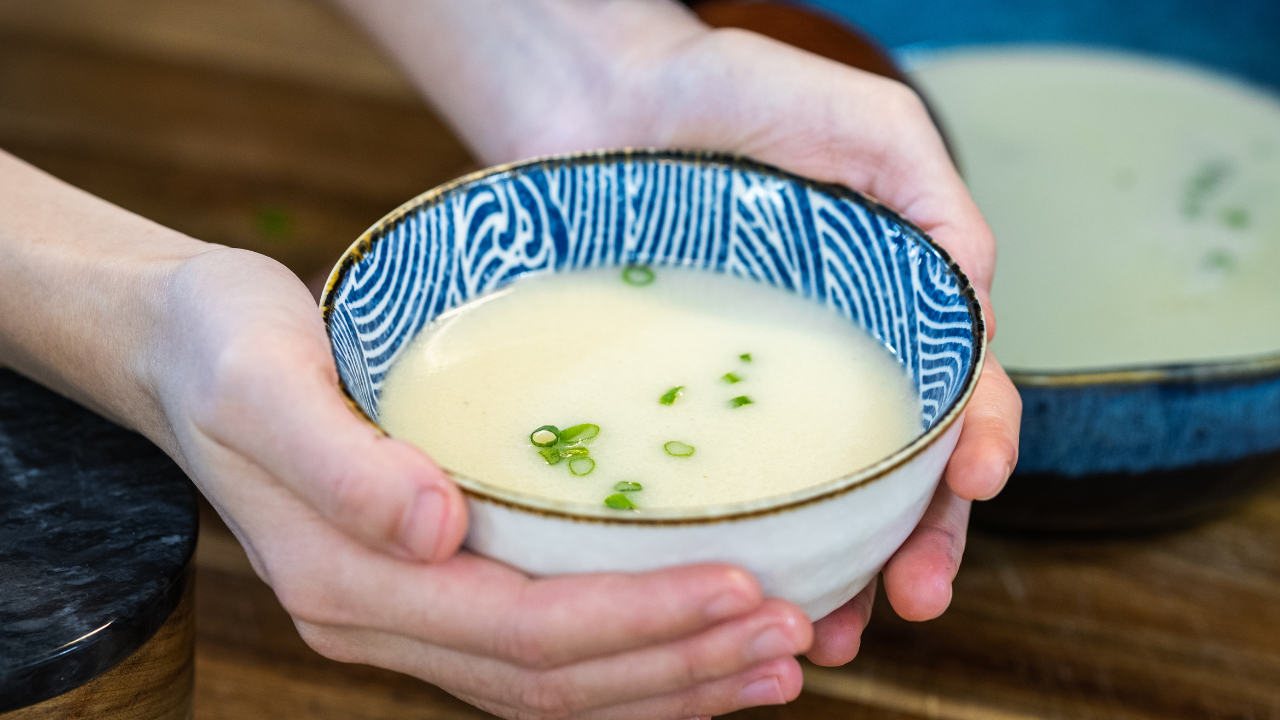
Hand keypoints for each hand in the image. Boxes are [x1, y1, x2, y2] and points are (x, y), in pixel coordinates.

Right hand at [151, 247, 812, 717]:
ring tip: (775, 662)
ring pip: (558, 687)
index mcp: (353, 580)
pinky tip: (695, 645)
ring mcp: (409, 617)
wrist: (182, 351)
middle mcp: (385, 620)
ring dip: (673, 680)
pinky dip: (629, 662)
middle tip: (795, 638)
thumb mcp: (262, 383)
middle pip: (557, 680)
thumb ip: (342, 464)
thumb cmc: (226, 348)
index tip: (745, 589)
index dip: (642, 622)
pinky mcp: (430, 592)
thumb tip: (437, 528)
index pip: (526, 632)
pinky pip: (541, 657)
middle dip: (682, 664)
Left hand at [644, 27, 1022, 663]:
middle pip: (897, 475)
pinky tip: (733, 591)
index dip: (976, 444)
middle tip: (913, 602)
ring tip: (831, 635)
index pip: (957, 395)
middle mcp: (834, 366)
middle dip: (917, 546)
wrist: (607, 96)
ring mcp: (756, 393)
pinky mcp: (678, 403)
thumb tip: (984, 315)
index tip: (973, 482)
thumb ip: (941, 211)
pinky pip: (714, 487)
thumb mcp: (871, 130)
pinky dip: (734, 548)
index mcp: (897, 313)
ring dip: (837, 577)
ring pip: (814, 503)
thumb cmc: (745, 94)